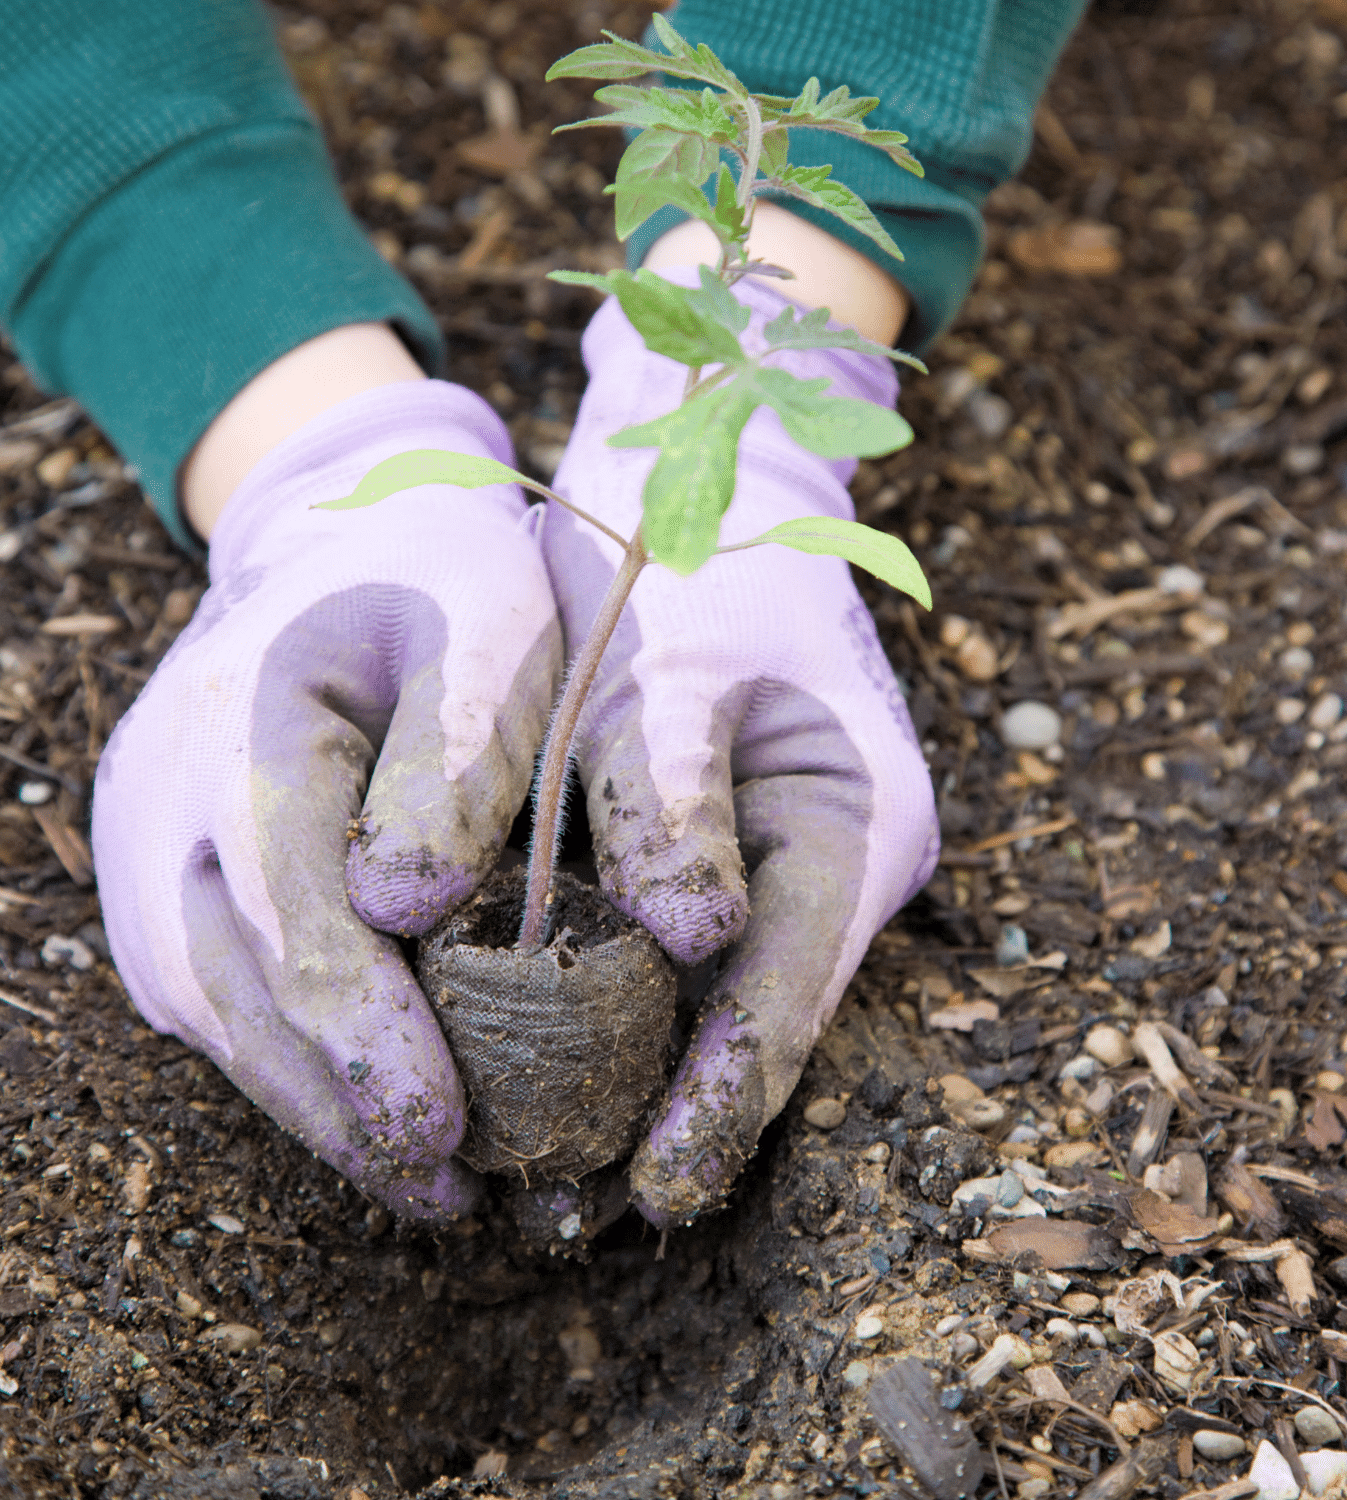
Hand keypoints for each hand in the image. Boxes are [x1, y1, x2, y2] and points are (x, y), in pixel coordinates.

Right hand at [93, 381, 560, 1216]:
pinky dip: (288, 1057)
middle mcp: (164, 801)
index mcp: (246, 727)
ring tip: (421, 1179)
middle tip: (446, 1190)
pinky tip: (368, 1107)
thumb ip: (459, 752)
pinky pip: (214, 989)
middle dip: (341, 1102)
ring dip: (312, 1104)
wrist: (338, 536)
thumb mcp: (486, 626)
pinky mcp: (165, 877)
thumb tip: (404, 908)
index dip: (365, 1035)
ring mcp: (146, 845)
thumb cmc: (438, 579)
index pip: (294, 915)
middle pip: (239, 988)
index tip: (441, 1129)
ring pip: (215, 1009)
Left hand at [544, 275, 938, 1227]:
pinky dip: (632, 1008)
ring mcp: (795, 858)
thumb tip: (691, 940)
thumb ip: (675, 800)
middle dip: (685, 1111)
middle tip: (587, 1213)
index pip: (792, 990)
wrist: (707, 483)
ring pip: (727, 994)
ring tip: (565, 1172)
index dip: (727, 1096)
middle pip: (766, 1014)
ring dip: (654, 1074)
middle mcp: (843, 857)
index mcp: (860, 819)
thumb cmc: (696, 561)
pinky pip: (690, 952)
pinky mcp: (738, 850)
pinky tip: (558, 1056)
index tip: (655, 1189)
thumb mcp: (672, 667)